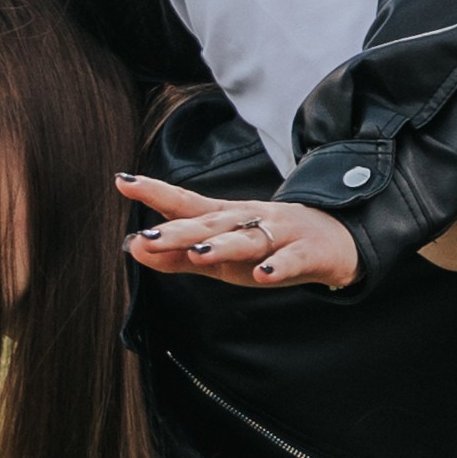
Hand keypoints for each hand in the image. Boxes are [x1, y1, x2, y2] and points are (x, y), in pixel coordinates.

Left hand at [116, 173, 358, 291]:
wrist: (333, 241)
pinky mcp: (306, 253)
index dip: (155, 194)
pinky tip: (262, 275)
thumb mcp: (219, 255)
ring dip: (223, 246)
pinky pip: (291, 260)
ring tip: (198, 253)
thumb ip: (176, 256)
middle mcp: (248, 220)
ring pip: (248, 240)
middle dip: (180, 231)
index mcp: (224, 219)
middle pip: (211, 224)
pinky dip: (278, 267)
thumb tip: (133, 248)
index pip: (186, 204)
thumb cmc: (266, 248)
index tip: (123, 182)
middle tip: (148, 238)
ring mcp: (279, 234)